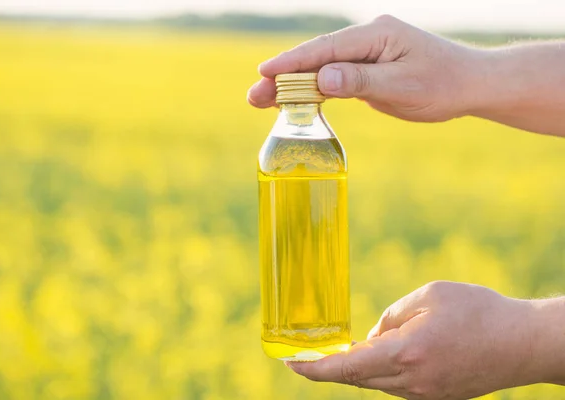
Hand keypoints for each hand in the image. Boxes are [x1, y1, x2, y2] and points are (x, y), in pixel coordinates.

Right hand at [248, 15, 480, 122]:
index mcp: (376, 35)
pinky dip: (312, 89)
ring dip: (293, 84)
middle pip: (316, 57)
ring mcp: (365, 53)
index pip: (326, 48)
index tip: (264, 72)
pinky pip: (332, 78)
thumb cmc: (442, 83)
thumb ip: (361, 80)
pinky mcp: (366, 69)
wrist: (468, 85)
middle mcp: (367, 39)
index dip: (293, 61)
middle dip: (283, 75)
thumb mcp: (403, 85)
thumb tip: (322, 79)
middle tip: (253, 95)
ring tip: (262, 100)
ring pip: (320, 68)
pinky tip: (293, 99)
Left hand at [287, 281, 542, 399]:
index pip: (346, 368)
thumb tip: (373, 337)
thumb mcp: (428, 295)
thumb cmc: (478, 311)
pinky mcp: (436, 397)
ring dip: (354, 369)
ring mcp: (424, 394)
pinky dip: (377, 373)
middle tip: (304, 356)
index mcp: (406, 353)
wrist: (523, 343)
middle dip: (327, 369)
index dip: (313, 368)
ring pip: (375, 384)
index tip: (289, 363)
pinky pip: (395, 387)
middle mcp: (412, 382)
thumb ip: (392, 316)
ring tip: (339, 352)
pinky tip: (376, 357)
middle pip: (355, 379)